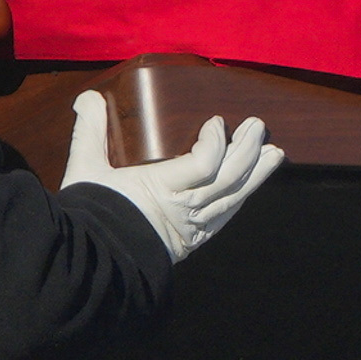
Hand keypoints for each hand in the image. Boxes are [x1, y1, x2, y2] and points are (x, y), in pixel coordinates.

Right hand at [63, 89, 281, 261]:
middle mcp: (184, 208)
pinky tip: (252, 185)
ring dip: (256, 173)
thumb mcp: (85, 169)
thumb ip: (90, 131)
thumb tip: (87, 97)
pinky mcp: (195, 239)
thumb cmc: (90, 213)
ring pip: (235, 197)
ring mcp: (194, 226)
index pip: (203, 163)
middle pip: (228, 178)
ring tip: (275, 153)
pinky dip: (242, 197)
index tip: (217, 123)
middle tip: (258, 126)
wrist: (92, 262)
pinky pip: (227, 216)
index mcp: (161, 187)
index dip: (215, 142)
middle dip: (247, 150)